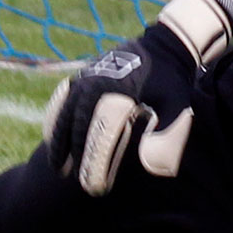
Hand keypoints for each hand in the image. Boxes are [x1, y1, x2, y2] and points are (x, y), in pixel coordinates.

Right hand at [42, 0, 232, 194]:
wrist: (163, 45)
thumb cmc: (171, 82)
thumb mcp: (177, 107)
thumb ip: (166, 136)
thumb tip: (148, 166)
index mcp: (119, 93)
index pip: (101, 135)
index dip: (96, 164)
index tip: (96, 187)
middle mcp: (96, 84)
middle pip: (79, 128)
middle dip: (77, 159)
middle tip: (81, 185)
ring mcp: (85, 77)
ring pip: (64, 114)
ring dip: (59, 142)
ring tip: (58, 167)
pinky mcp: (81, 74)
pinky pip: (61, 100)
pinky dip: (55, 120)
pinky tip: (54, 139)